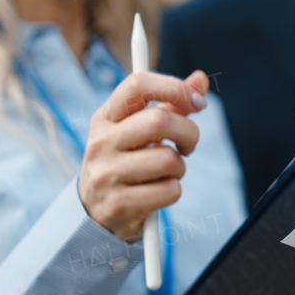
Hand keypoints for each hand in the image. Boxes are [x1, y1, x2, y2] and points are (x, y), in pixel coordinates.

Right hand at [79, 69, 209, 240]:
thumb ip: (170, 104)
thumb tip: (201, 79)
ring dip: (180, 167)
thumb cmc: (124, 163)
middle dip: (189, 132)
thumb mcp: (137, 131)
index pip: (138, 84)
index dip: (175, 88)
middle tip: (188, 145)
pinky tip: (157, 193)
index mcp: (104, 118)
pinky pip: (170, 190)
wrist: (94, 214)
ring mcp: (107, 175)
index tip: (197, 103)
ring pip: (170, 159)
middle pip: (160, 120)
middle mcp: (101, 143)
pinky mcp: (119, 205)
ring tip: (166, 173)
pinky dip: (174, 191)